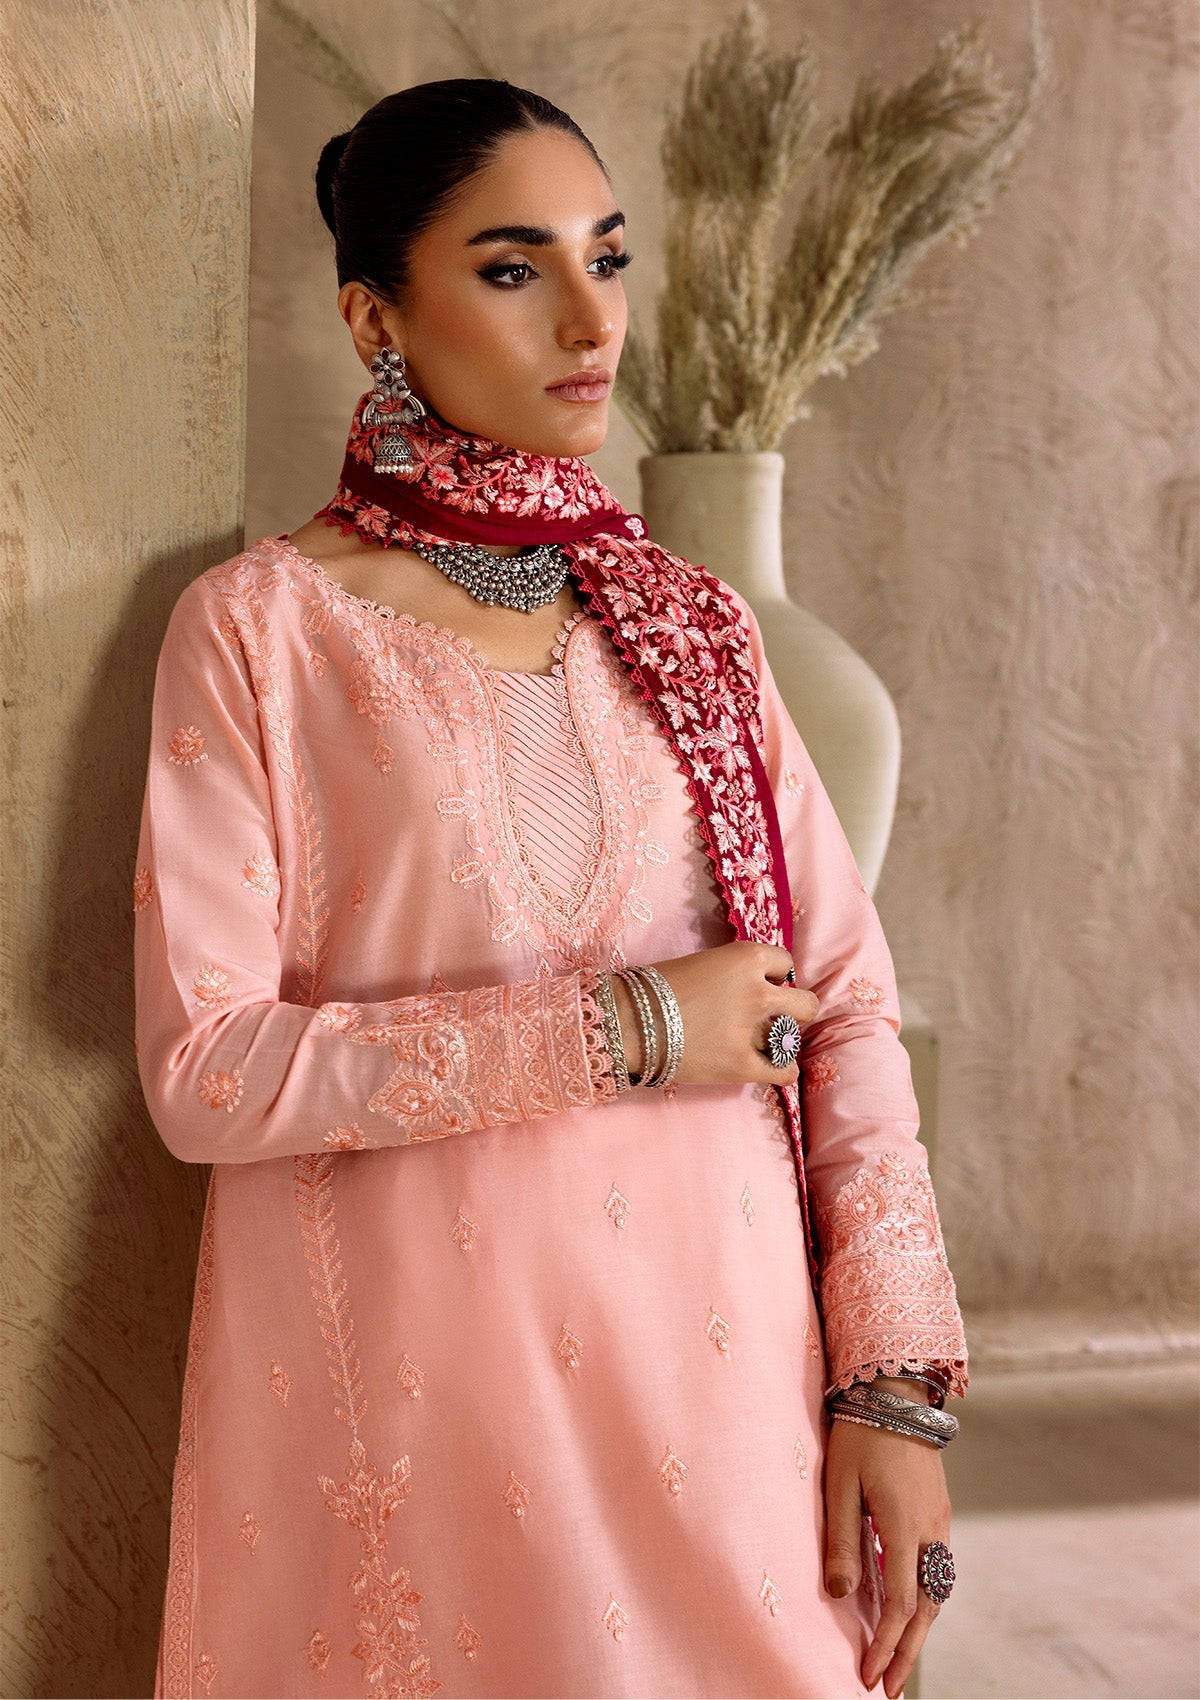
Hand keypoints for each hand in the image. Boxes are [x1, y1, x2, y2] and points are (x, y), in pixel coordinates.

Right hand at [611, 940, 819, 1086]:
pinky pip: (784, 1071)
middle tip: (774, 1017)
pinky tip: (771, 1066)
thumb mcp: (702, 963)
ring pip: (795, 1038)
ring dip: (782, 1040)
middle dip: (794, 1010)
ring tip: (766, 1043)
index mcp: (746, 958)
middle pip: (806, 1004)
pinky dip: (782, 1069)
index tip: (762, 983)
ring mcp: (754, 1031)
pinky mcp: (743, 1065)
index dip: (773, 975)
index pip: (784, 964)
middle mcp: (759, 992)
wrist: (629, 1023)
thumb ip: (733, 973)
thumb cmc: (654, 988)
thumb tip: (749, 986)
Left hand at [822, 1384, 952, 1697]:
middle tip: (889, 1687)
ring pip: (937, 1590)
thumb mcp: (839, 1485)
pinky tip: (911, 1608)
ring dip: (921, 1628)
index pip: (901, 1605)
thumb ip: (841, 1540)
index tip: (868, 1676)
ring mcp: (939, 1520)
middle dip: (909, 1651)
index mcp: (905, 1526)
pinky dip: (926, 1598)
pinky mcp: (938, 1510)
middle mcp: (931, 1530)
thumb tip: (842, 1595)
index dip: (886, 1645)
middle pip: (927, 1608)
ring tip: (900, 1657)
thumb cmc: (859, 1434)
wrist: (895, 1390)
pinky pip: (937, 1567)